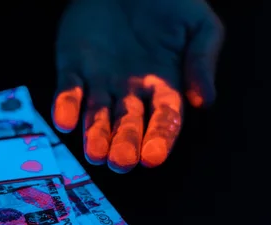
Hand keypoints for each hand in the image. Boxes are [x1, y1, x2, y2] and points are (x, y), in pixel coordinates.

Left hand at [51, 0, 223, 172]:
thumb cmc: (169, 0)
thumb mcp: (199, 25)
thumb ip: (203, 60)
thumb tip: (205, 101)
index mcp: (164, 86)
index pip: (163, 120)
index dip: (159, 138)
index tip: (153, 157)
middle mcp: (130, 91)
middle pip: (127, 124)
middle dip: (123, 144)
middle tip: (120, 162)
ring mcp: (100, 81)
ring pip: (96, 115)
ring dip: (94, 135)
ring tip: (95, 154)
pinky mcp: (73, 67)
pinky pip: (68, 91)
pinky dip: (66, 106)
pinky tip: (66, 122)